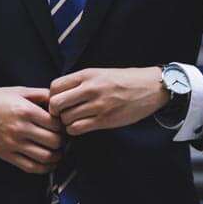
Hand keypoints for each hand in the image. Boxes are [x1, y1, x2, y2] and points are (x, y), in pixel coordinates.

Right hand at [0, 87, 63, 173]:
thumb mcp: (18, 91)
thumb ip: (40, 94)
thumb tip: (58, 100)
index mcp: (25, 110)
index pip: (55, 124)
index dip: (63, 126)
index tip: (62, 125)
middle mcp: (20, 128)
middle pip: (54, 141)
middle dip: (62, 141)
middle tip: (62, 138)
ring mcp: (13, 144)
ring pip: (45, 157)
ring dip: (57, 156)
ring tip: (57, 151)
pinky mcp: (7, 155)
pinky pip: (31, 167)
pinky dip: (45, 168)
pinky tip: (48, 163)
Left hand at [49, 67, 169, 135]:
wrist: (150, 88)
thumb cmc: (124, 80)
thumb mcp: (100, 73)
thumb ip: (80, 82)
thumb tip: (58, 94)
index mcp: (87, 75)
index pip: (55, 86)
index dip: (52, 96)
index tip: (59, 101)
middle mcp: (90, 89)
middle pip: (56, 104)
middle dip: (56, 111)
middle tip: (62, 114)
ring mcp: (97, 105)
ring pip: (65, 119)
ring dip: (66, 122)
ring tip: (75, 119)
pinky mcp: (104, 120)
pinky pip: (77, 129)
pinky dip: (75, 130)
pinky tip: (82, 126)